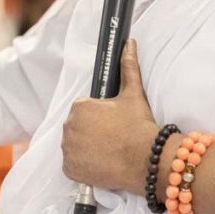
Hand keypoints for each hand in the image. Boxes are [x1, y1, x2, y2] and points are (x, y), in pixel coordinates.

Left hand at [62, 39, 158, 194]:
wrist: (146, 160)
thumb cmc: (138, 125)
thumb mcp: (133, 93)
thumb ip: (128, 66)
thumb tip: (129, 43)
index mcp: (79, 107)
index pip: (83, 109)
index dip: (99, 116)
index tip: (113, 123)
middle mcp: (68, 127)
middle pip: (77, 127)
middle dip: (92, 131)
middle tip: (113, 137)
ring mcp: (68, 150)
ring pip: (74, 145)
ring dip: (86, 148)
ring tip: (108, 150)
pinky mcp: (70, 170)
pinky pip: (73, 165)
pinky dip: (83, 165)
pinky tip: (101, 162)